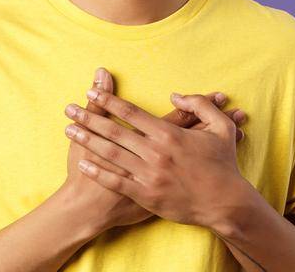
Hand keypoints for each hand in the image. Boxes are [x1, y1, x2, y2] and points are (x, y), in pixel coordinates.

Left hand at [65, 88, 252, 230]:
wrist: (225, 203)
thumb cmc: (223, 165)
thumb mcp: (221, 128)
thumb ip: (199, 105)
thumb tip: (175, 96)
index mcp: (169, 134)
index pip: (131, 112)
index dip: (108, 101)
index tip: (90, 92)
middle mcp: (155, 153)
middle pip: (114, 131)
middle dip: (89, 118)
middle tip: (69, 109)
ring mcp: (149, 175)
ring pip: (111, 154)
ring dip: (87, 141)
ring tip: (69, 130)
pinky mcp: (147, 195)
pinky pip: (116, 181)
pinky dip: (98, 172)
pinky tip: (82, 163)